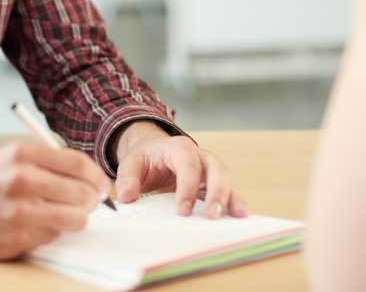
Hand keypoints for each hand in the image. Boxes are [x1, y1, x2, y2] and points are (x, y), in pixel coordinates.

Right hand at [0, 142, 112, 258]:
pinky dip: (50, 232)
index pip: (78, 163)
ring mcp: (19, 212)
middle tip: (85, 202)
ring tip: (61, 214)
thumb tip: (90, 176)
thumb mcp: (10, 157)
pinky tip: (34, 225)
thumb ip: (47, 162)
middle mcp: (22, 180)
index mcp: (22, 155)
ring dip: (74, 219)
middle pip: (82, 193)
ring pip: (74, 219)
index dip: (96, 175)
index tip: (100, 183)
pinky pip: (53, 237)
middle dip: (89, 200)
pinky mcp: (17, 237)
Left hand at [112, 121, 247, 219]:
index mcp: (178, 148)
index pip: (188, 165)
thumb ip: (127, 178)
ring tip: (236, 216)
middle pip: (215, 169)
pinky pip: (228, 191)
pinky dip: (234, 202)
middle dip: (217, 192)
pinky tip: (239, 216)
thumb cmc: (145, 158)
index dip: (187, 187)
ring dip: (231, 197)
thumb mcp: (131, 163)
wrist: (154, 154)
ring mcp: (210, 169)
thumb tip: (126, 196)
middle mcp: (200, 156)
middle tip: (212, 216)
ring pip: (226, 179)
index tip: (182, 211)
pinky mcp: (214, 183)